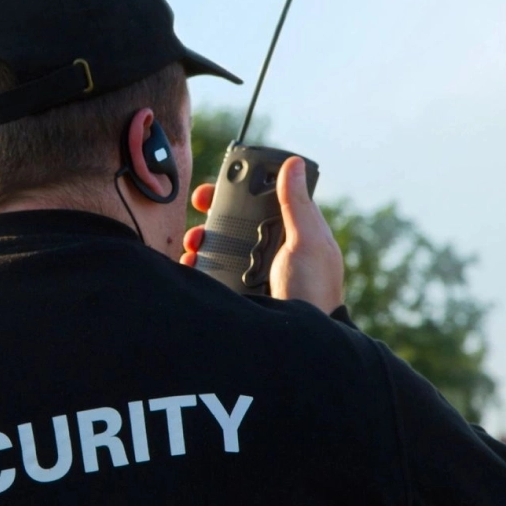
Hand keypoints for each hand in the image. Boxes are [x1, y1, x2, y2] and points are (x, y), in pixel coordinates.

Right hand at [180, 157, 345, 314]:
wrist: (299, 341)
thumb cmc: (315, 289)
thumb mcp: (308, 242)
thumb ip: (297, 205)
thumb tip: (294, 163)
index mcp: (293, 232)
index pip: (263, 200)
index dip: (241, 189)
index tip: (219, 185)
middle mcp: (272, 249)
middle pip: (236, 221)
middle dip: (214, 213)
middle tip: (198, 209)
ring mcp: (254, 270)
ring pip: (221, 245)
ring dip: (203, 239)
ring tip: (194, 242)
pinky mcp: (238, 290)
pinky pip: (212, 272)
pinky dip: (197, 265)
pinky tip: (190, 264)